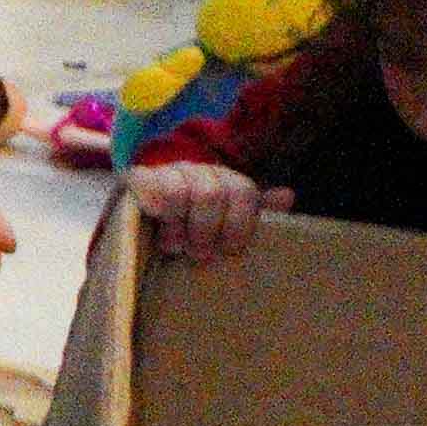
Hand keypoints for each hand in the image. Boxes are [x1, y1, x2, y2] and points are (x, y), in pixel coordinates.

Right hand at [126, 154, 272, 268]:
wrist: (146, 230)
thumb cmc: (194, 234)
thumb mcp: (227, 228)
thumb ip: (255, 214)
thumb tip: (288, 196)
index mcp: (226, 181)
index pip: (242, 192)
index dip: (239, 224)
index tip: (230, 250)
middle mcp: (200, 171)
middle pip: (212, 194)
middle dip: (206, 230)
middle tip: (199, 254)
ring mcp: (169, 171)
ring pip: (180, 192)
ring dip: (178, 227)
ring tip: (173, 246)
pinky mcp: (138, 177)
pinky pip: (148, 184)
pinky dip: (156, 206)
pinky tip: (155, 224)